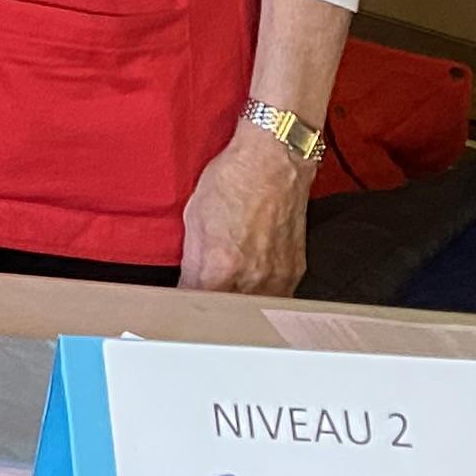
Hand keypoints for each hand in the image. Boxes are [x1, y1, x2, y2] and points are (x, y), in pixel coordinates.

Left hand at [179, 121, 312, 294]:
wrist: (274, 162)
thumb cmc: (234, 181)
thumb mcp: (194, 219)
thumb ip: (191, 262)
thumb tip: (186, 287)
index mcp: (221, 268)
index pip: (197, 306)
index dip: (186, 305)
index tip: (181, 303)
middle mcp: (254, 279)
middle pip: (228, 313)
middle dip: (213, 307)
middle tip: (202, 297)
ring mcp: (279, 279)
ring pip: (254, 310)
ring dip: (238, 305)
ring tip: (227, 288)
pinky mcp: (295, 272)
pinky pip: (276, 297)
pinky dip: (260, 295)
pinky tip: (250, 282)